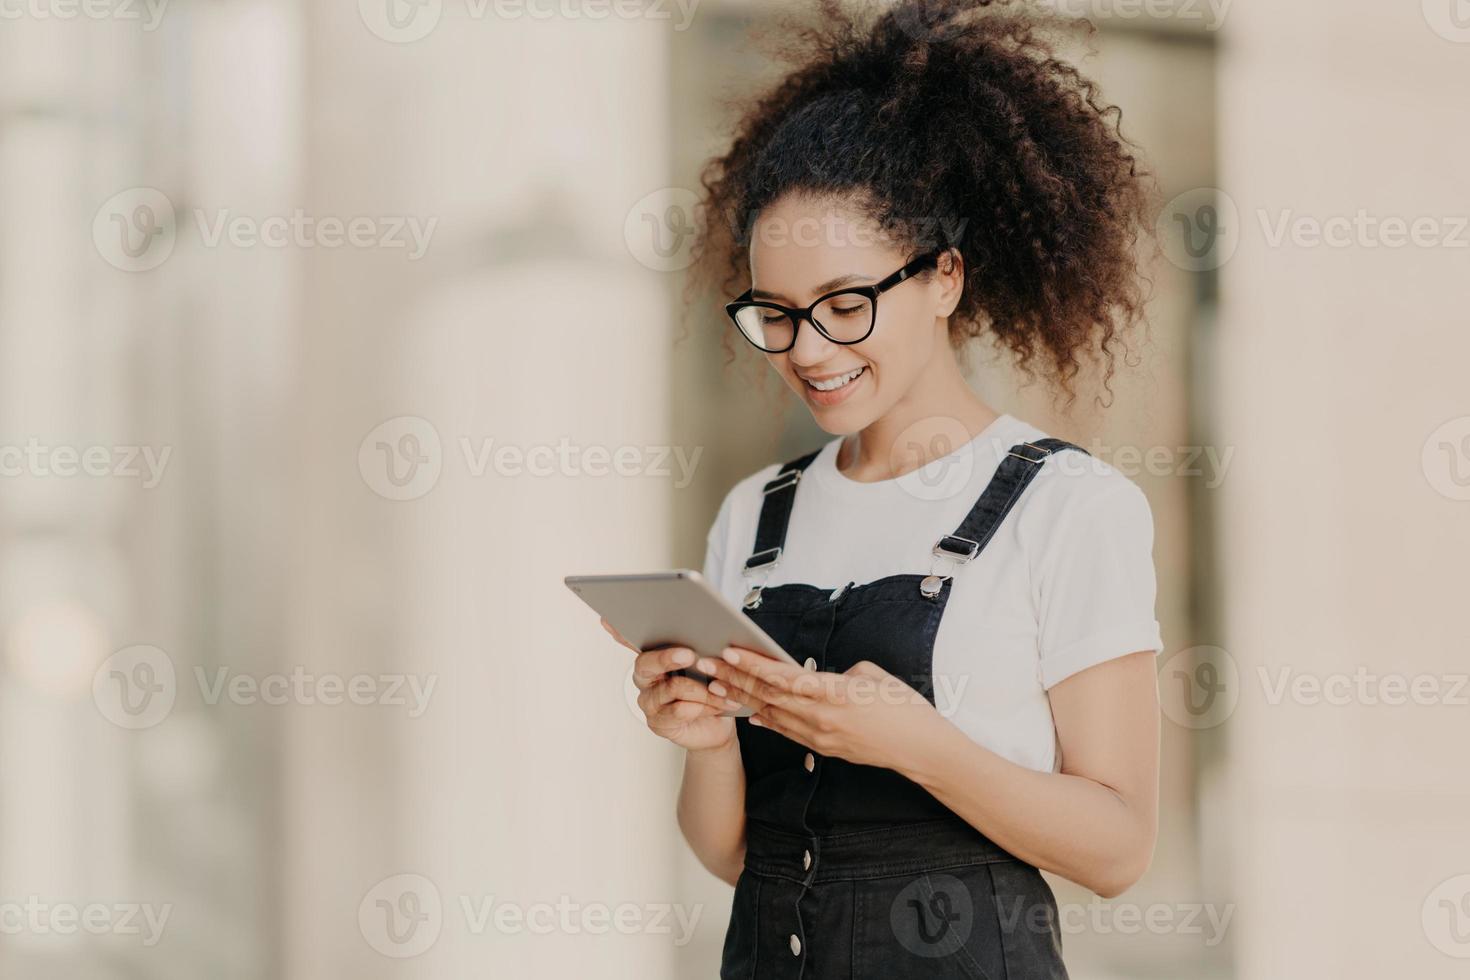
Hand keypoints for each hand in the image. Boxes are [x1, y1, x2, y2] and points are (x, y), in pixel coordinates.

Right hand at [603, 618, 742, 752]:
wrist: (717, 726)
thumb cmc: (711, 689)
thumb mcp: (709, 665)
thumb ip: (700, 648)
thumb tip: (705, 627)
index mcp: (653, 657)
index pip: (632, 641)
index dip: (620, 633)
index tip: (610, 621)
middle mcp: (646, 678)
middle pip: (646, 662)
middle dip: (667, 657)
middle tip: (689, 654)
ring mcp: (649, 701)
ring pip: (673, 687)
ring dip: (703, 689)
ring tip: (723, 690)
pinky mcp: (658, 722)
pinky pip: (681, 710)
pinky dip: (704, 706)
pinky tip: (720, 704)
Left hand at [695, 646, 945, 771]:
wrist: (920, 750)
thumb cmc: (903, 707)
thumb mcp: (872, 676)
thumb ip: (839, 673)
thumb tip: (821, 676)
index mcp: (834, 693)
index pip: (784, 677)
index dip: (754, 664)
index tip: (730, 652)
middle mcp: (821, 717)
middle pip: (769, 696)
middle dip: (736, 679)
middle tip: (708, 665)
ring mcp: (820, 736)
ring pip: (773, 715)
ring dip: (744, 700)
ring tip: (718, 686)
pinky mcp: (824, 749)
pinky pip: (787, 732)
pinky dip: (766, 720)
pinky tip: (750, 713)